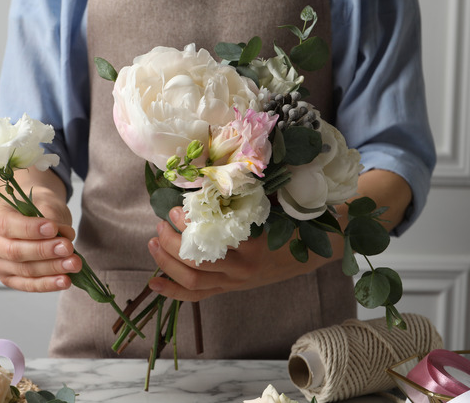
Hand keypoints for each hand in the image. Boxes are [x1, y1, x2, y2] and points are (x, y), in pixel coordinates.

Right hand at [0, 190, 80, 291]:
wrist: (37, 219)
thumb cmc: (37, 208)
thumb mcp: (44, 203)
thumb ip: (51, 218)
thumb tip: (65, 237)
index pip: (6, 225)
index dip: (30, 229)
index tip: (53, 228)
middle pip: (14, 251)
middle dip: (44, 251)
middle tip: (67, 247)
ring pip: (24, 270)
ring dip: (52, 268)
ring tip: (74, 263)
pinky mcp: (9, 279)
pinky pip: (29, 285)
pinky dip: (49, 284)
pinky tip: (65, 280)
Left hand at [146, 207, 342, 301]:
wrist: (316, 250)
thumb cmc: (292, 220)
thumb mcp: (272, 202)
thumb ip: (244, 193)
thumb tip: (211, 174)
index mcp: (252, 247)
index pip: (209, 241)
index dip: (186, 227)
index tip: (175, 209)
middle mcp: (242, 270)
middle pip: (194, 263)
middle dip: (170, 244)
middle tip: (161, 222)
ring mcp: (235, 282)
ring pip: (192, 281)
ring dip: (167, 263)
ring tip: (153, 242)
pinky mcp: (230, 288)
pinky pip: (199, 296)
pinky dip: (174, 291)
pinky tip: (154, 283)